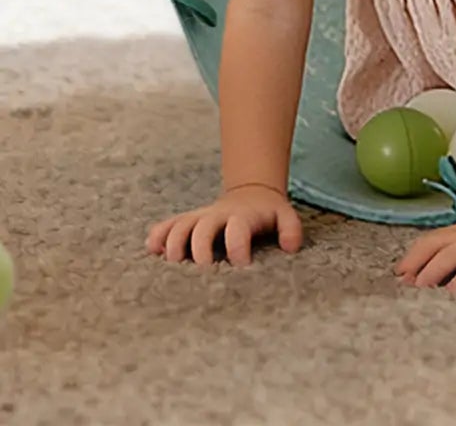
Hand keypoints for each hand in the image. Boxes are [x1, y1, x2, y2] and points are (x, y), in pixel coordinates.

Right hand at [146, 183, 303, 266]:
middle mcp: (217, 215)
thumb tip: (290, 248)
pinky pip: (166, 225)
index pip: (238, 230)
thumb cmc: (267, 213)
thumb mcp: (285, 215)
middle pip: (203, 228)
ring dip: (174, 244)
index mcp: (242, 216)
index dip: (238, 248)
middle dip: (200, 250)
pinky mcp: (185, 221)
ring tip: (173, 265)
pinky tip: (153, 251)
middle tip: (203, 273)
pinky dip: (158, 236)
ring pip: (180, 226)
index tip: (241, 268)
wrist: (250, 193)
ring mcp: (199, 217)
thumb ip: (291, 229)